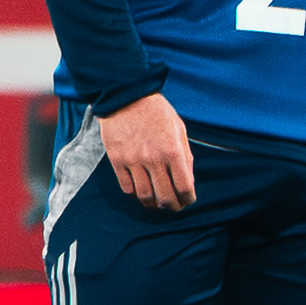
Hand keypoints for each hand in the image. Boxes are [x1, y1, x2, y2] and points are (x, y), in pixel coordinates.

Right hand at [96, 92, 194, 211]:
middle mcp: (154, 159)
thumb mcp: (179, 129)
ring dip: (153, 203)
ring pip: (144, 196)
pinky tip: (140, 189)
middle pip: (165, 197)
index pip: (184, 187)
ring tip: (156, 202)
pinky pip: (126, 187)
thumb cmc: (157, 112)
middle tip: (174, 207)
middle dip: (172, 206)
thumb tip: (188, 180)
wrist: (126, 97)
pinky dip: (135, 193)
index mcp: (173, 151)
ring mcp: (133, 161)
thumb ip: (185, 156)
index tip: (188, 200)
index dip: (188, 199)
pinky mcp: (117, 160)